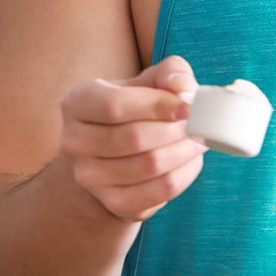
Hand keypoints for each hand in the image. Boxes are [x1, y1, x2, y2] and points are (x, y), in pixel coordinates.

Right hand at [57, 54, 205, 222]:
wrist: (114, 155)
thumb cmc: (135, 109)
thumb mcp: (147, 82)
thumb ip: (169, 73)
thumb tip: (184, 88)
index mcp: (77, 103)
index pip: (115, 105)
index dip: (157, 105)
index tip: (188, 106)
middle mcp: (74, 142)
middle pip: (135, 138)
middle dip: (176, 130)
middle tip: (201, 124)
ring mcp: (90, 177)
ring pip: (150, 165)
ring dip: (185, 151)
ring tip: (200, 139)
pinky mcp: (113, 202)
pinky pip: (160, 190)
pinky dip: (185, 174)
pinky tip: (192, 159)